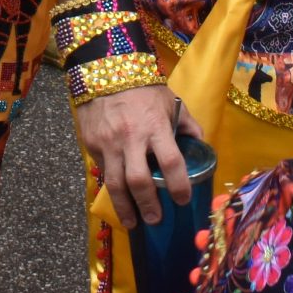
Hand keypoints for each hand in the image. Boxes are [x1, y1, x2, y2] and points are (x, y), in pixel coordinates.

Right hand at [74, 83, 200, 227]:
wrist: (105, 69)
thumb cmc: (144, 88)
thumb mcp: (170, 101)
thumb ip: (186, 124)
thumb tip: (201, 145)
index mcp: (156, 126)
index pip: (171, 163)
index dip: (179, 185)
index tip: (183, 200)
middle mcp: (131, 137)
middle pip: (140, 181)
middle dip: (149, 205)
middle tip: (156, 219)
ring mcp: (108, 142)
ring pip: (115, 184)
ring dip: (125, 208)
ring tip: (133, 223)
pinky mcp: (92, 143)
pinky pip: (103, 170)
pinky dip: (111, 186)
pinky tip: (118, 197)